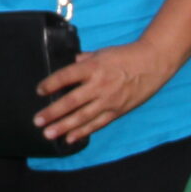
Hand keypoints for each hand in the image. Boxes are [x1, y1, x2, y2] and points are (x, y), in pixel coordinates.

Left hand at [36, 41, 171, 143]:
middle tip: (37, 121)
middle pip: (71, 101)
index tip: (39, 90)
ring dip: (64, 127)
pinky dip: (83, 132)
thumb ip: (84, 60)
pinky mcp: (117, 111)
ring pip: (82, 117)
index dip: (51, 84)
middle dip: (52, 112)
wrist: (152, 63)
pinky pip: (97, 124)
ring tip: (49, 134)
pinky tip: (70, 138)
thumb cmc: (125, 56)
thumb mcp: (101, 53)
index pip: (66, 76)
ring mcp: (108, 100)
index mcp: (93, 68)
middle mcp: (99, 85)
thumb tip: (70, 63)